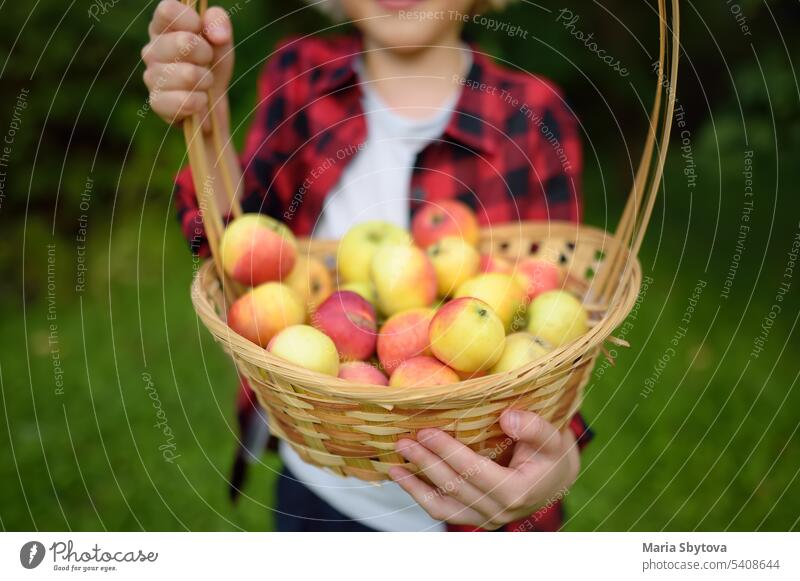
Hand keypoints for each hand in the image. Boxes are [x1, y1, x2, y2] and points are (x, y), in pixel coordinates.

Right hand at [142, 0, 233, 126]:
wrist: (211, 101)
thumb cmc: (211, 64)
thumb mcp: (220, 39)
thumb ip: (218, 22)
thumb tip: (217, 35)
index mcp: (162, 27)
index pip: (168, 10)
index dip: (191, 20)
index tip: (201, 31)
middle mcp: (151, 49)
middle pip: (183, 42)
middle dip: (206, 54)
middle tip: (207, 62)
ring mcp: (151, 76)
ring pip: (188, 74)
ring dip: (206, 80)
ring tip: (205, 82)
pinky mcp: (156, 102)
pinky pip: (183, 101)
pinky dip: (199, 101)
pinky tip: (200, 100)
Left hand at [388, 410, 579, 529]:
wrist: (555, 476)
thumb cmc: (552, 451)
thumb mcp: (553, 435)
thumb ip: (534, 427)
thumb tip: (507, 417)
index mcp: (518, 492)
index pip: (475, 472)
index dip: (449, 452)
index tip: (426, 431)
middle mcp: (500, 512)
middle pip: (455, 487)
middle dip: (426, 463)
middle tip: (404, 441)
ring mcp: (486, 519)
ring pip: (443, 506)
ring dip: (415, 485)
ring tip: (394, 463)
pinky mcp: (475, 518)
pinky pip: (443, 511)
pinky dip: (421, 495)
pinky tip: (403, 477)